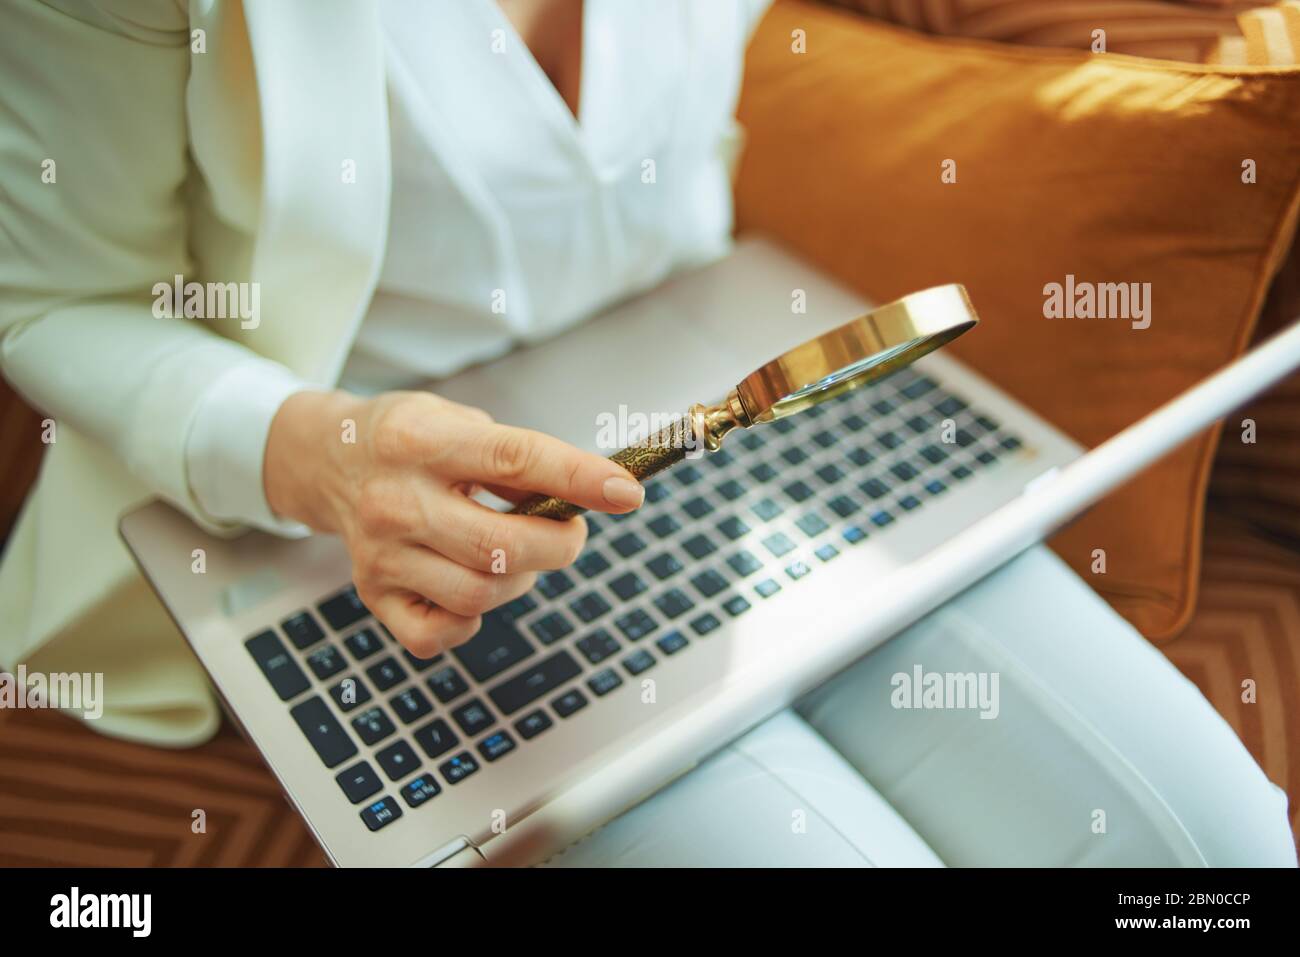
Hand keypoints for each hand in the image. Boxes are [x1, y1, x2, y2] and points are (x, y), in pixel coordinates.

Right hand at [263, 389, 644, 656]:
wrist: (328, 459)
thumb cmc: (411, 438)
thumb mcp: (461, 422)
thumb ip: (519, 458)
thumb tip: (594, 494)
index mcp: (422, 441)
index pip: (514, 459)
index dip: (579, 477)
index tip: (628, 492)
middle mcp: (395, 500)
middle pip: (501, 546)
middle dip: (560, 544)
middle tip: (570, 530)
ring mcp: (380, 555)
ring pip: (479, 595)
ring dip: (520, 579)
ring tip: (516, 552)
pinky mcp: (374, 595)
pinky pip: (442, 633)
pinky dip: (472, 619)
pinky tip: (472, 583)